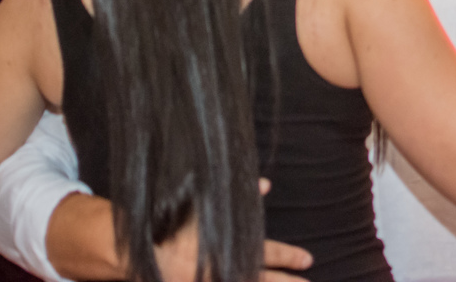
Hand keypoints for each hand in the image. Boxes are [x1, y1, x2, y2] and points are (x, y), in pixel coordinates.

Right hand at [155, 179, 311, 281]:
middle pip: (267, 280)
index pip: (270, 253)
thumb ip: (239, 198)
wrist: (148, 258)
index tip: (308, 259)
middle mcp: (231, 271)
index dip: (289, 256)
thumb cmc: (175, 229)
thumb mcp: (205, 207)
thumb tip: (265, 184)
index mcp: (234, 250)